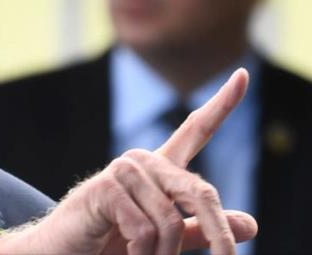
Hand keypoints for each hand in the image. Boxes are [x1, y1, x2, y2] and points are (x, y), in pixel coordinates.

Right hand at [0, 68, 256, 254]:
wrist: (60, 253)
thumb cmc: (109, 243)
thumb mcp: (164, 239)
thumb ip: (202, 229)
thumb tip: (251, 224)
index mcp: (160, 169)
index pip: (196, 130)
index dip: (223, 104)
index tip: (243, 75)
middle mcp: (144, 162)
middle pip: (200, 193)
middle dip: (218, 234)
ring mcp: (124, 171)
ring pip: (172, 222)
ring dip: (162, 254)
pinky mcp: (105, 188)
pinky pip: (145, 230)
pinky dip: (140, 252)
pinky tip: (122, 249)